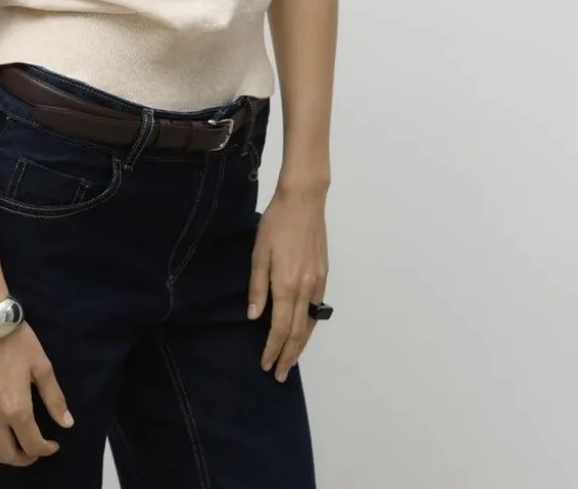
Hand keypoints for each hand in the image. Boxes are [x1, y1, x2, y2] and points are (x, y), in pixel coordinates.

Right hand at [0, 321, 74, 466]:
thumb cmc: (17, 341)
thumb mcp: (42, 366)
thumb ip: (54, 398)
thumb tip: (67, 423)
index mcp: (17, 408)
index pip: (32, 444)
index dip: (45, 450)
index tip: (52, 444)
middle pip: (6, 454)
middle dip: (23, 458)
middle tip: (33, 450)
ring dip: (0, 450)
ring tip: (12, 441)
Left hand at [247, 186, 328, 381]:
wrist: (304, 202)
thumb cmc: (276, 224)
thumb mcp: (258, 253)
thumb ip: (257, 287)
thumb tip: (253, 317)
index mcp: (286, 285)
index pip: (279, 328)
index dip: (273, 349)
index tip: (266, 365)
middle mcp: (305, 289)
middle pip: (297, 332)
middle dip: (288, 356)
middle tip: (280, 375)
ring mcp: (317, 283)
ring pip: (310, 323)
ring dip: (301, 345)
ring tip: (292, 361)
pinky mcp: (324, 275)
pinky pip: (317, 309)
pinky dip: (309, 326)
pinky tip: (303, 331)